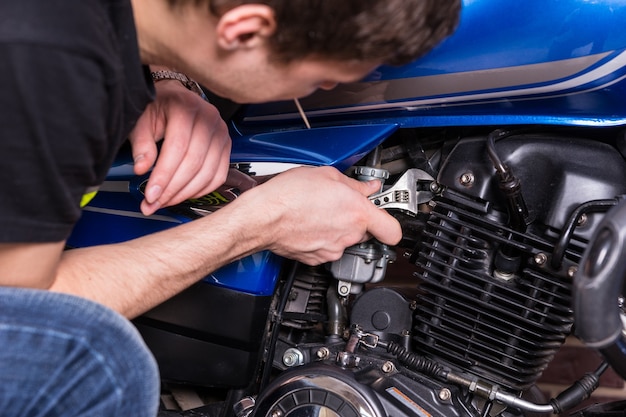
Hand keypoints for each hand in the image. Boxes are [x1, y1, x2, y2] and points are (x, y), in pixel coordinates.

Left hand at [128, 80, 231, 214]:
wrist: (176, 98)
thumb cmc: (158, 106)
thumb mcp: (142, 119)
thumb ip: (141, 143)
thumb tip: (142, 169)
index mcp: (187, 107)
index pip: (178, 148)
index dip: (164, 175)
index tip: (150, 194)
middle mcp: (210, 119)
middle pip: (194, 163)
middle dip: (172, 189)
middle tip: (154, 204)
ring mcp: (221, 133)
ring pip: (207, 173)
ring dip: (185, 193)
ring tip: (165, 202)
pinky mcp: (226, 146)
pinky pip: (218, 176)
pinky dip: (201, 190)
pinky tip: (184, 195)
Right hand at [238, 166, 401, 264]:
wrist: (262, 217)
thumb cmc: (289, 195)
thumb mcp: (326, 175)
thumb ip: (354, 184)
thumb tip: (368, 187)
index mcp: (358, 213)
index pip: (393, 231)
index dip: (392, 223)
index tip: (386, 215)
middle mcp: (349, 235)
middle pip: (366, 232)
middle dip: (357, 219)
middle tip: (341, 205)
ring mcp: (333, 249)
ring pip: (345, 239)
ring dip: (337, 227)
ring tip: (319, 212)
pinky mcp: (316, 259)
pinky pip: (327, 247)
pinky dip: (322, 237)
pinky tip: (309, 223)